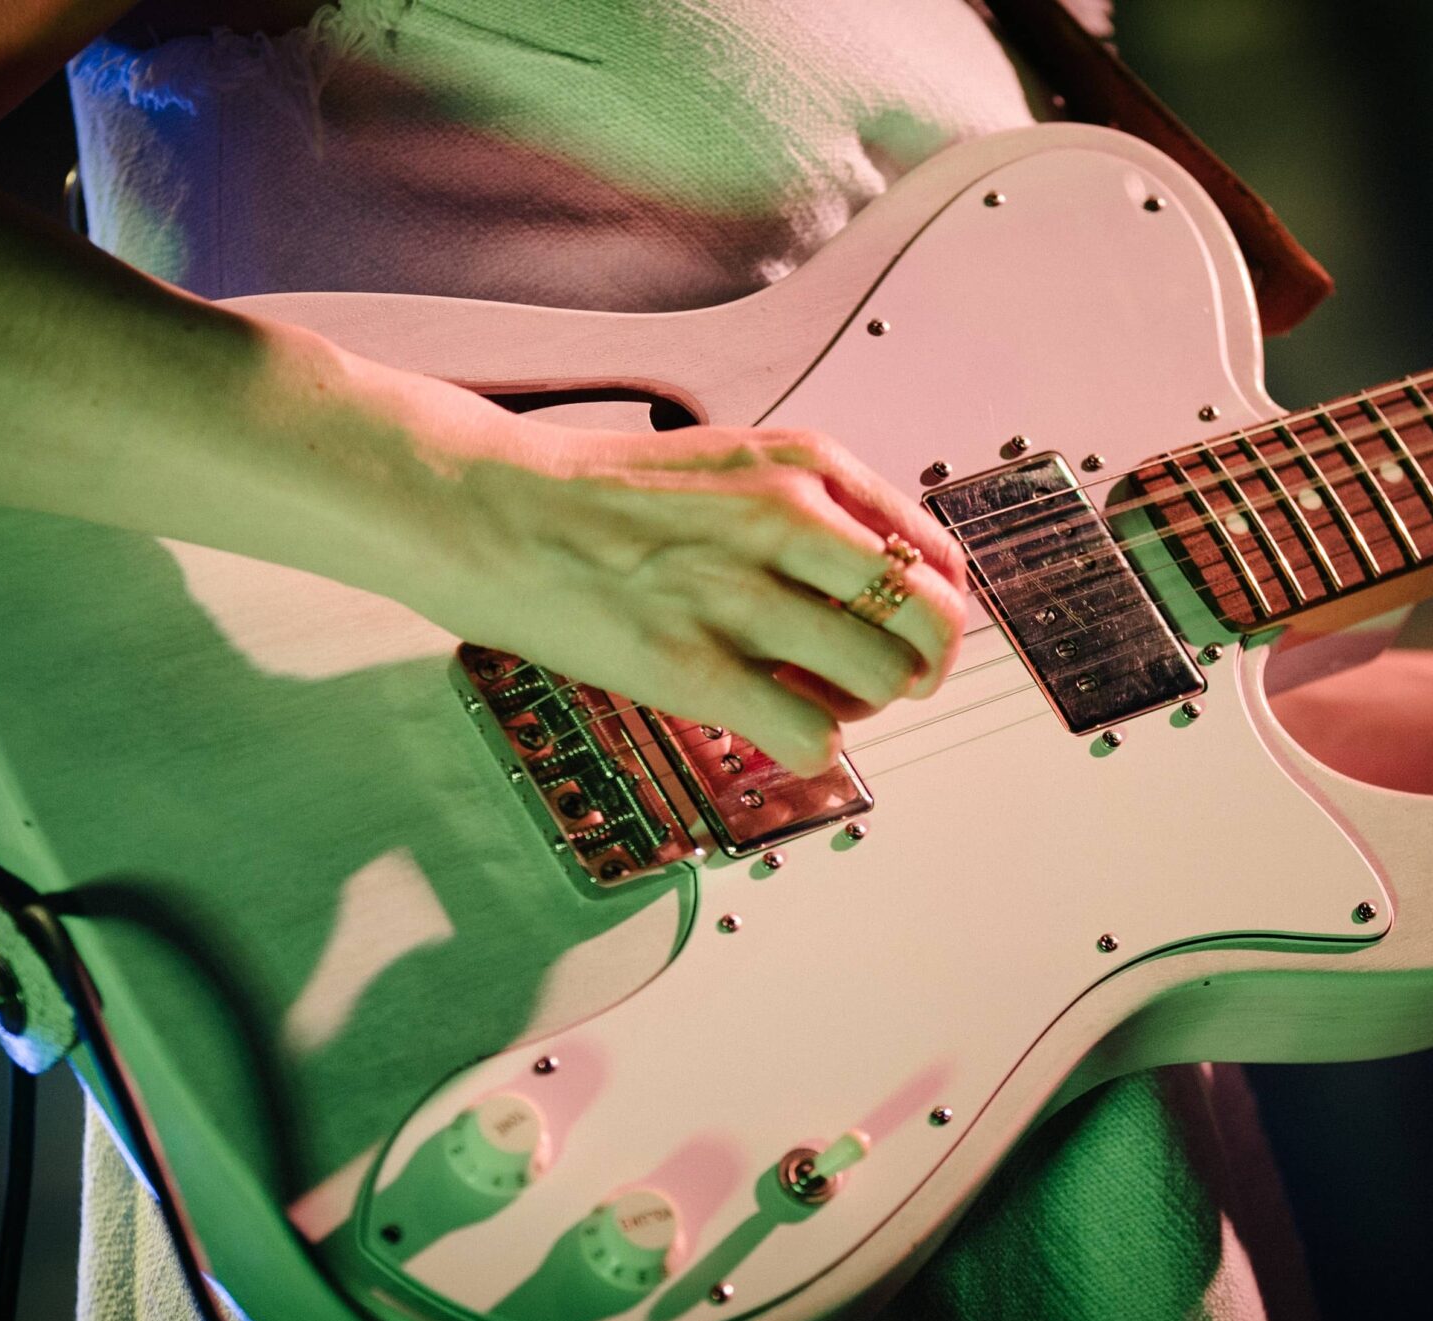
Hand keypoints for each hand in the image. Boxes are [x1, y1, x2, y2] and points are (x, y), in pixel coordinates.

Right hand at [407, 420, 966, 774]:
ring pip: (883, 677)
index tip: (914, 635)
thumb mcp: (734, 462)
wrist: (491, 509)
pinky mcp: (691, 665)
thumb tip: (890, 581)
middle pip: (932, 616)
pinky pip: (812, 733)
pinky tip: (777, 728)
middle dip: (926, 665)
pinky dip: (812, 746)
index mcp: (805, 467)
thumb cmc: (606, 495)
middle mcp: (786, 520)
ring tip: (818, 698)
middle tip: (893, 682)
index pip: (936, 553)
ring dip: (864, 706)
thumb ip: (815, 509)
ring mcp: (739, 593)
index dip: (940, 610)